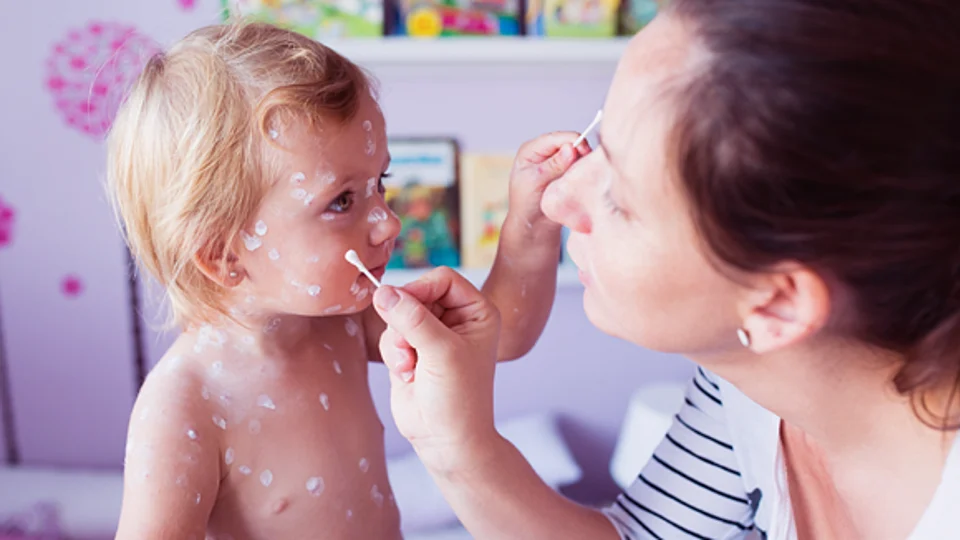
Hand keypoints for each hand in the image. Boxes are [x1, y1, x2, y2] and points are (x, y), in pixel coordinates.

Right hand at [373, 268, 501, 473]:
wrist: (446, 441)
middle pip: (416, 294)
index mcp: (477, 312)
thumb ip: (412, 319)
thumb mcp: (441, 353)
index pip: (442, 279)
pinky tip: (409, 375)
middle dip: (406, 322)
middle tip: (411, 349)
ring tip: (413, 367)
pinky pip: (390, 335)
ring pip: (398, 315)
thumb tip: (383, 291)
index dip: (420, 289)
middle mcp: (456, 319)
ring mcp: (432, 334)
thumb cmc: (458, 399)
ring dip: (399, 342)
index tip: (403, 306)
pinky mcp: (412, 350)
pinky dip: (394, 354)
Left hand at [508, 132, 590, 230]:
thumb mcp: (536, 182)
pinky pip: (580, 165)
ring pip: (577, 153)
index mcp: (532, 149)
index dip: (573, 141)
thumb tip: (571, 148)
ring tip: (582, 175)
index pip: (556, 137)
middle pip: (569, 142)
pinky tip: (583, 178)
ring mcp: (556, 162)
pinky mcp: (566, 172)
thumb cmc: (526, 204)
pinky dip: (583, 170)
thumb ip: (553, 165)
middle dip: (580, 151)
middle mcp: (544, 152)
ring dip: (582, 162)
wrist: (532, 225)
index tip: (585, 153)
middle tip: (586, 167)